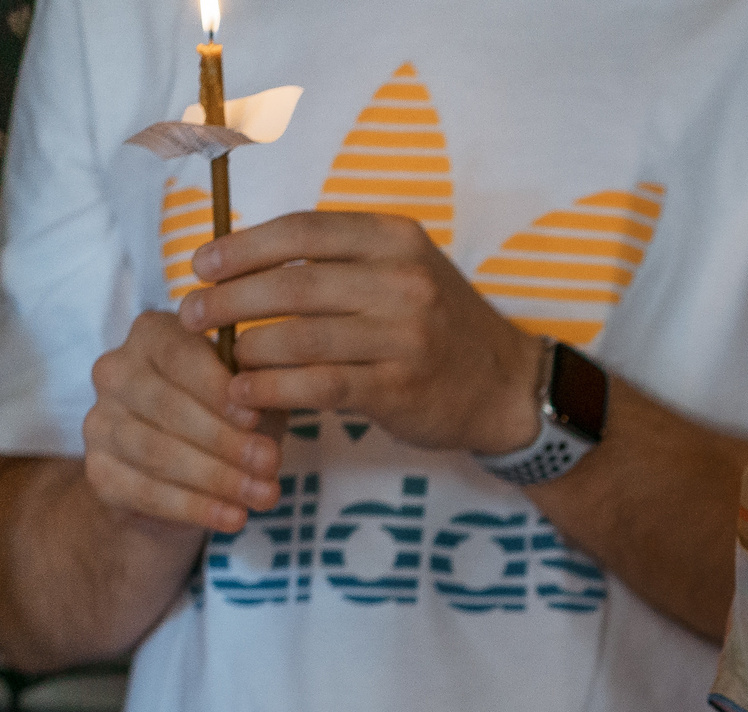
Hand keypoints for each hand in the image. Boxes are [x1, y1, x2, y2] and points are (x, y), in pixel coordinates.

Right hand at [83, 310, 280, 533]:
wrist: (188, 476)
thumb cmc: (230, 418)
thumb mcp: (252, 396)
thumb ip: (256, 392)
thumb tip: (258, 402)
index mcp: (152, 336)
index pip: (179, 354)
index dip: (217, 388)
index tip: (254, 417)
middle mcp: (115, 372)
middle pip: (167, 406)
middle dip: (225, 439)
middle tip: (270, 463)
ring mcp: (100, 422)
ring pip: (156, 450)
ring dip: (215, 477)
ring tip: (263, 495)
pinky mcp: (99, 470)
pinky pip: (145, 491)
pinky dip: (195, 507)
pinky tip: (233, 517)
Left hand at [181, 212, 544, 454]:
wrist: (505, 386)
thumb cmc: (437, 325)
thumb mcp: (402, 269)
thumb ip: (337, 260)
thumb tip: (242, 261)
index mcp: (396, 239)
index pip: (303, 230)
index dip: (242, 247)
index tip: (201, 265)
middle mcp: (403, 282)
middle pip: (293, 284)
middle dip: (229, 300)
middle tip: (191, 314)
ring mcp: (405, 336)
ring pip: (301, 336)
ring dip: (246, 348)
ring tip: (217, 357)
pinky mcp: (400, 387)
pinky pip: (320, 384)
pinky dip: (273, 388)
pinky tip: (244, 394)